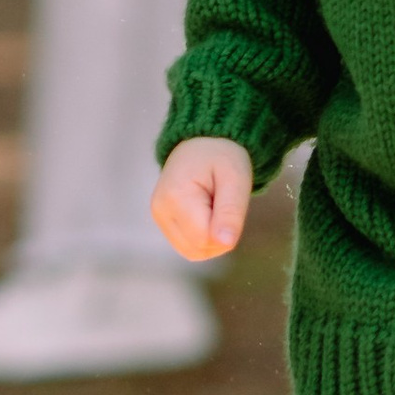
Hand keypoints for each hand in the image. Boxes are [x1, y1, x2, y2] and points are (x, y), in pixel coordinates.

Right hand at [152, 135, 252, 259]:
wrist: (201, 142)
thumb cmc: (221, 157)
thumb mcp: (235, 179)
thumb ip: (231, 212)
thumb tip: (226, 243)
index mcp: (175, 197)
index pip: (205, 239)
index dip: (226, 230)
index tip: (229, 202)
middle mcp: (161, 210)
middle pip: (198, 249)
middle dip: (220, 236)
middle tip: (224, 203)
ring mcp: (159, 217)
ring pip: (193, 252)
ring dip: (213, 239)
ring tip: (215, 207)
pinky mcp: (163, 222)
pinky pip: (189, 247)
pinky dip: (204, 238)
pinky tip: (208, 214)